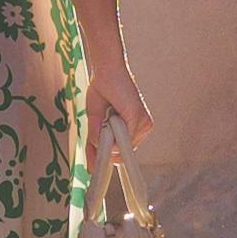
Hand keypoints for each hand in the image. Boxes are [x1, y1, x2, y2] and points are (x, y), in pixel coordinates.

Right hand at [81, 46, 161, 166]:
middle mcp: (142, 128)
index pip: (123, 152)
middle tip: (98, 130)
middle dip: (106, 148)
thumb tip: (92, 165)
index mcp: (134, 129)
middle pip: (122, 153)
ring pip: (122, 147)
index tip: (95, 166)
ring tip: (105, 115)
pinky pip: (124, 138)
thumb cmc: (102, 91)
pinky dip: (113, 132)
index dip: (108, 157)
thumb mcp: (95, 122)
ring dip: (109, 136)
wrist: (106, 71)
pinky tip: (109, 117)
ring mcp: (143, 124)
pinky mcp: (139, 118)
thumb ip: (96, 142)